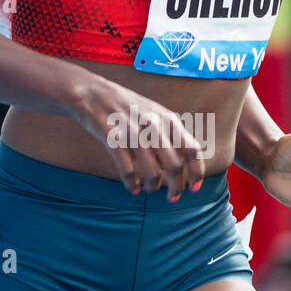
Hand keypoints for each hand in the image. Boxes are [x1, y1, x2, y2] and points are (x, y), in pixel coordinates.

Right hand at [77, 80, 206, 201]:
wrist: (94, 93)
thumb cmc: (128, 109)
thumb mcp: (156, 114)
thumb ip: (172, 136)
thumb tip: (185, 166)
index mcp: (168, 119)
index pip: (192, 150)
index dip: (196, 172)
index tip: (195, 188)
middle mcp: (154, 125)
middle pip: (175, 166)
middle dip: (176, 187)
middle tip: (173, 197)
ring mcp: (134, 132)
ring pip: (152, 172)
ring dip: (153, 187)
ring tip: (149, 190)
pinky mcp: (113, 140)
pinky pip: (128, 170)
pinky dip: (132, 184)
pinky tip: (133, 188)